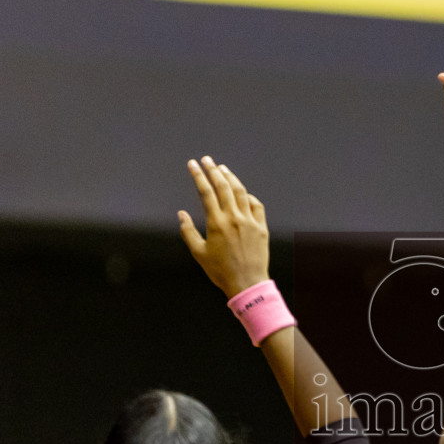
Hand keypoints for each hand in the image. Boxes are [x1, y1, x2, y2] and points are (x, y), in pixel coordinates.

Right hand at [179, 157, 270, 297]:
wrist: (247, 284)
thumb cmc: (220, 271)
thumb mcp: (199, 253)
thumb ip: (188, 231)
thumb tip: (181, 214)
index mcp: (216, 223)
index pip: (206, 192)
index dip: (198, 176)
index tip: (193, 164)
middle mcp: (234, 218)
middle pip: (223, 186)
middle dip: (213, 170)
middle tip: (207, 160)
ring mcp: (250, 221)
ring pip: (240, 192)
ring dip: (231, 177)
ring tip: (222, 169)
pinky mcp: (261, 227)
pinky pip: (256, 205)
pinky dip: (248, 196)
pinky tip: (242, 193)